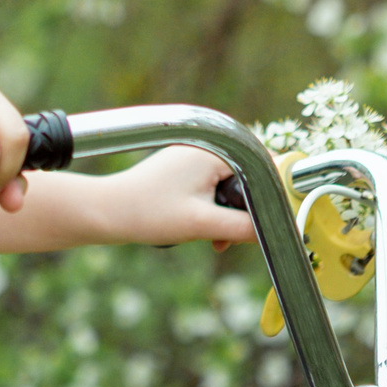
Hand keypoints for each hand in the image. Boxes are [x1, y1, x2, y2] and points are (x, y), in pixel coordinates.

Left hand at [99, 146, 260, 248]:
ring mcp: (192, 156)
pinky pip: (212, 187)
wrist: (106, 212)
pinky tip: (206, 232)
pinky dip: (213, 210)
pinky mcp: (182, 169)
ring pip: (230, 186)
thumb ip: (245, 227)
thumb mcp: (204, 223)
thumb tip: (279, 233)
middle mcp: (206, 145)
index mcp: (215, 149)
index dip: (270, 197)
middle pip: (248, 178)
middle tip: (233, 239)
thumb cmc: (150, 213)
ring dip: (228, 214)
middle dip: (245, 211)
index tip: (267, 225)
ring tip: (216, 240)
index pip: (264, 167)